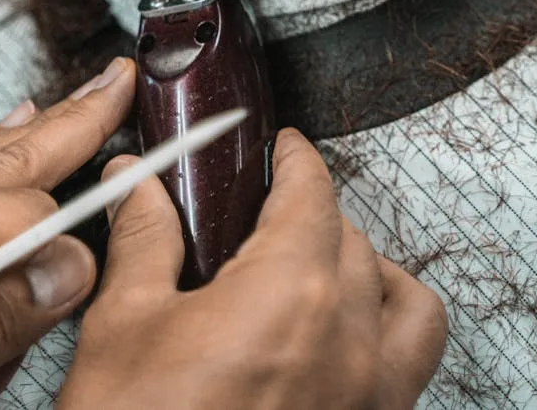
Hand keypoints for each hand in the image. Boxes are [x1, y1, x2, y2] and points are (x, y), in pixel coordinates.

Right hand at [59, 127, 447, 409]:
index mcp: (290, 297)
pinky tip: (343, 341)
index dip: (297, 162)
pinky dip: (391, 336)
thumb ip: (143, 240)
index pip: (314, 195)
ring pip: (405, 302)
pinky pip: (412, 369)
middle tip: (270, 213)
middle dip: (314, 214)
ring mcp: (369, 401)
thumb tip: (137, 187)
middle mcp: (348, 346)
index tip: (285, 152)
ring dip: (371, 272)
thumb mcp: (124, 328)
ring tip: (324, 270)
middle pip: (354, 240)